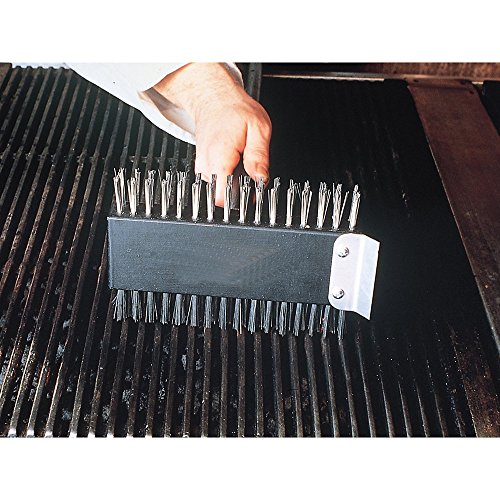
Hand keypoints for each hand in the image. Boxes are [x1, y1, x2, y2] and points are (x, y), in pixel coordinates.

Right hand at [153, 63, 271, 205]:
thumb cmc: (234, 110)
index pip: (222, 195)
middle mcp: (206, 165)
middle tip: (253, 170)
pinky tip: (235, 161)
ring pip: (221, 189)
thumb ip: (259, 158)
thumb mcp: (258, 128)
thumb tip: (261, 181)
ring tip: (244, 161)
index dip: (241, 199)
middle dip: (242, 188)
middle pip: (224, 194)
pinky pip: (217, 181)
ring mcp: (202, 167)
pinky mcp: (202, 168)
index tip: (253, 195)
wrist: (213, 98)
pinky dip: (229, 176)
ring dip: (236, 182)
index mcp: (220, 157)